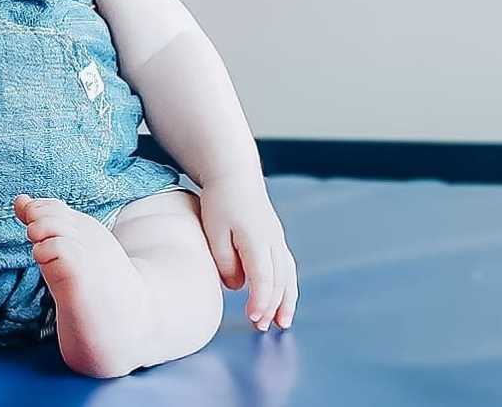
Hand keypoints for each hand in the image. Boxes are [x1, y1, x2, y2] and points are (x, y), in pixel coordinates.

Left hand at [198, 171, 298, 331]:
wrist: (234, 174)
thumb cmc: (220, 201)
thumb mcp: (214, 230)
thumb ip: (224, 261)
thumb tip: (237, 287)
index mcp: (257, 239)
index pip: (263, 278)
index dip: (260, 301)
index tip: (252, 318)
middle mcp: (273, 241)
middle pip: (279, 281)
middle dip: (271, 306)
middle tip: (260, 327)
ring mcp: (277, 239)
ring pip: (288, 276)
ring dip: (286, 301)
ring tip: (282, 323)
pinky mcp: (276, 238)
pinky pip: (287, 267)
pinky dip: (287, 286)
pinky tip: (283, 299)